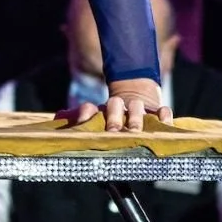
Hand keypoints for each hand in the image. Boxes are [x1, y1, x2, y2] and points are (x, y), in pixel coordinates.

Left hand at [55, 78, 171, 134]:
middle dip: (113, 118)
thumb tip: (58, 117)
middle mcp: (120, 107)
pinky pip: (163, 110)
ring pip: (137, 108)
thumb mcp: (96, 117)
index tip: (84, 117)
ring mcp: (139, 108)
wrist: (136, 90)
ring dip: (135, 118)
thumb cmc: (112, 113)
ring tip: (134, 130)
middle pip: (115, 107)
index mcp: (101, 111)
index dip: (85, 113)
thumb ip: (76, 118)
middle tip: (112, 130)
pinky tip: (163, 120)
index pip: (90, 109)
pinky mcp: (157, 111)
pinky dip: (163, 115)